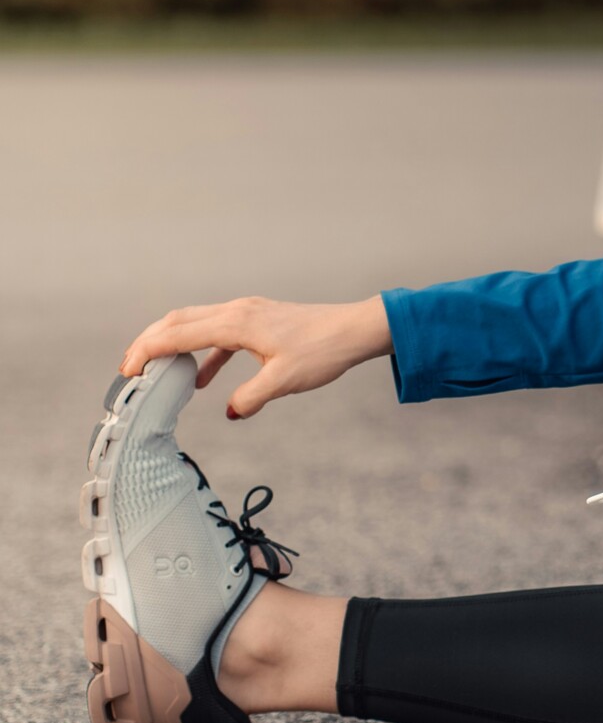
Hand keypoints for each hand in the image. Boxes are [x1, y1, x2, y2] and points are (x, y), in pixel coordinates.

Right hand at [119, 294, 393, 419]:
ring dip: (173, 344)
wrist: (353, 330)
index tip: (128, 369)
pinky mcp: (258, 320)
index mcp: (236, 323)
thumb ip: (252, 397)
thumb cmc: (322, 351)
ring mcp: (247, 312)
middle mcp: (236, 311)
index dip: (148, 350)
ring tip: (156, 371)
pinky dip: (204, 353)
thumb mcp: (284, 381)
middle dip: (150, 342)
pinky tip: (204, 380)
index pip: (179, 334)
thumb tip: (231, 411)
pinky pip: (219, 334)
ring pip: (197, 323)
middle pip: (179, 321)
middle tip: (129, 368)